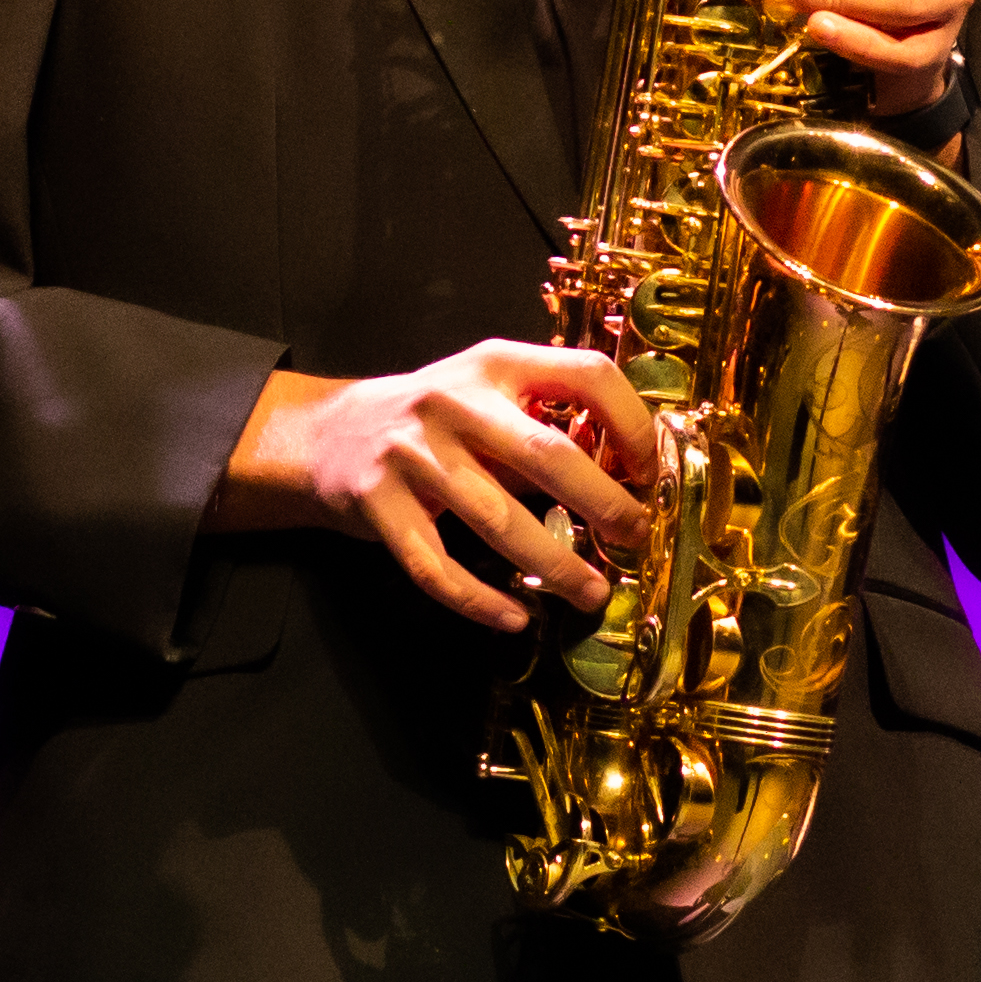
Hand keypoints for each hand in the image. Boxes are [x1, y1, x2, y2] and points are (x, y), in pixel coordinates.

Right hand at [211, 346, 659, 632]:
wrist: (332, 434)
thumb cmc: (437, 420)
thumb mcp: (491, 394)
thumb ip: (547, 422)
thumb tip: (627, 474)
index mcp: (497, 364)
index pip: (586, 374)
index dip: (631, 421)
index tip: (648, 470)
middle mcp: (455, 402)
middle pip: (547, 454)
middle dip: (603, 502)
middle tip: (635, 537)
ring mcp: (412, 453)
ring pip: (497, 519)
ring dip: (555, 565)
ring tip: (592, 593)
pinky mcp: (378, 504)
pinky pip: (437, 567)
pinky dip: (481, 601)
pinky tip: (517, 618)